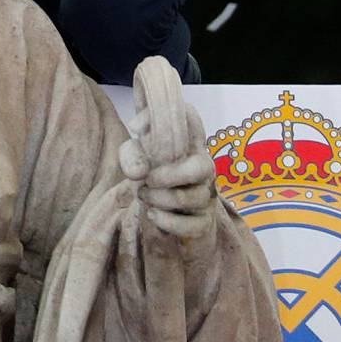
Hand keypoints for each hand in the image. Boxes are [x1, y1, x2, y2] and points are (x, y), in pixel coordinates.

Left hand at [119, 94, 220, 257]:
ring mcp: (207, 196)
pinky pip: (192, 225)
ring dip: (162, 199)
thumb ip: (133, 154)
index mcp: (190, 146)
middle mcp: (204, 169)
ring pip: (193, 198)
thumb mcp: (137, 158)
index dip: (184, 115)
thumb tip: (139, 170)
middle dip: (172, 174)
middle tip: (148, 179)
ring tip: (143, 196)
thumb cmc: (152, 176)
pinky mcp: (204, 223)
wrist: (162, 213)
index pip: (194, 122)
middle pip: (203, 166)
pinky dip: (168, 221)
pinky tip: (152, 214)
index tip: (161, 124)